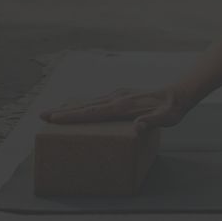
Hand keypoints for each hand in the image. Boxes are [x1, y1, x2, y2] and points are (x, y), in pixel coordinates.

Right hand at [40, 85, 191, 128]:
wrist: (179, 93)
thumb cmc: (172, 110)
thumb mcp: (166, 119)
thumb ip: (152, 122)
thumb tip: (138, 126)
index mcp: (123, 106)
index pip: (92, 112)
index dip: (73, 116)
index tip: (54, 119)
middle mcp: (117, 98)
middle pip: (85, 106)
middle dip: (63, 111)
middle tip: (41, 116)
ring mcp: (118, 95)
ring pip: (89, 102)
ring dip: (70, 107)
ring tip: (52, 113)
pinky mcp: (121, 95)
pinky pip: (97, 101)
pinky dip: (83, 104)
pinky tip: (77, 108)